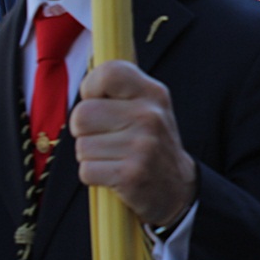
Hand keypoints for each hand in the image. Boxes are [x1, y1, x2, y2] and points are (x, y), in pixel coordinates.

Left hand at [70, 60, 196, 226]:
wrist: (177, 187)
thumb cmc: (149, 143)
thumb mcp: (147, 108)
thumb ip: (121, 90)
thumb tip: (88, 75)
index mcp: (153, 93)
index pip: (109, 72)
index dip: (92, 87)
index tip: (99, 101)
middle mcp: (150, 115)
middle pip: (82, 114)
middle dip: (85, 131)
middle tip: (108, 138)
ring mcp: (143, 145)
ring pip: (81, 147)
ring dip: (91, 157)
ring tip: (115, 158)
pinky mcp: (132, 174)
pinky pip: (86, 171)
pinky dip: (94, 176)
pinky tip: (115, 176)